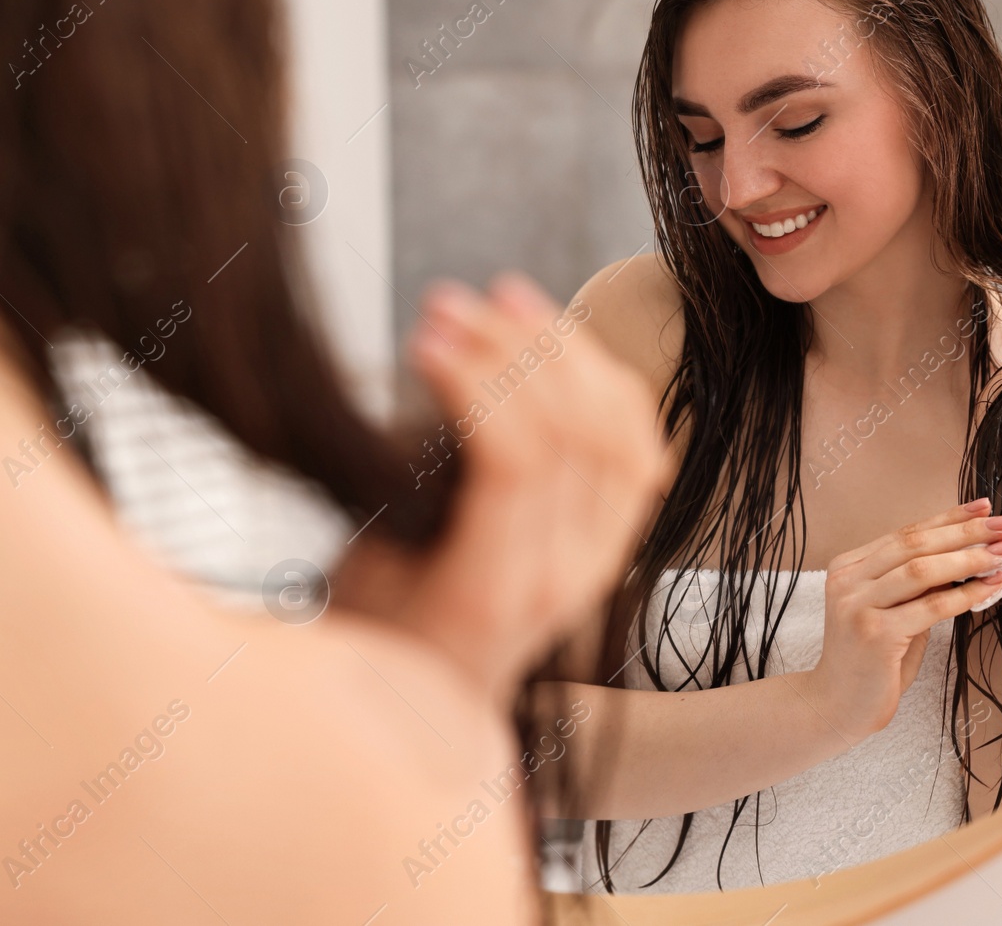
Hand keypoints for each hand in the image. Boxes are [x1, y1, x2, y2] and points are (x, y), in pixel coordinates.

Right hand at [333, 272, 670, 707]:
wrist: (433, 705)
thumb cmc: (379, 634)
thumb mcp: (365, 566)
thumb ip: (406, 484)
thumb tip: (441, 376)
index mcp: (493, 590)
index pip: (516, 459)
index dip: (475, 380)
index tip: (424, 336)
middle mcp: (566, 575)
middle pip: (575, 429)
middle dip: (511, 345)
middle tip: (448, 303)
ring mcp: (600, 556)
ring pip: (617, 424)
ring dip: (559, 346)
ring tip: (498, 296)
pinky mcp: (613, 536)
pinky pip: (637, 440)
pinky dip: (604, 376)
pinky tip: (557, 336)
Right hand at [805, 500, 1001, 741]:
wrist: (838, 704)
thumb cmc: (872, 659)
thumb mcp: (892, 611)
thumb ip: (917, 585)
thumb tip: (968, 555)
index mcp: (847, 566)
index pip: (904, 533)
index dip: (947, 518)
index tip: (984, 508)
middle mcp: (847, 580)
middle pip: (913, 544)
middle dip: (964, 532)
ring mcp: (856, 606)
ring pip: (921, 570)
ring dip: (969, 559)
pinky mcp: (874, 634)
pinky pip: (931, 607)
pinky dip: (966, 595)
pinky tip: (991, 587)